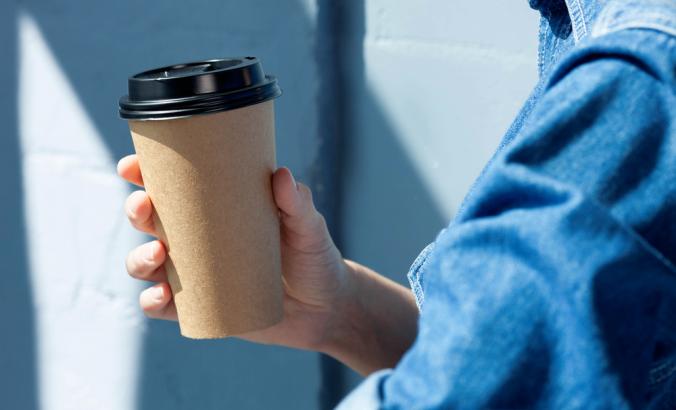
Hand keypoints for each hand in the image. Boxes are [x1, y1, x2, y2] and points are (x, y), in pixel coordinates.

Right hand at [118, 154, 349, 350]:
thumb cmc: (312, 256)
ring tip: (158, 254)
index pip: (174, 187)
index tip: (131, 166)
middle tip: (144, 206)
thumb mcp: (308, 226)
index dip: (144, 174)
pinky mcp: (199, 307)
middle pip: (150, 221)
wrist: (324, 307)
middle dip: (137, 210)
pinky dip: (152, 301)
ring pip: (147, 263)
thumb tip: (280, 175)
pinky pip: (162, 306)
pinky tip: (161, 296)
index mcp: (217, 210)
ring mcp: (195, 274)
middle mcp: (198, 239)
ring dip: (139, 258)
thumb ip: (297, 203)